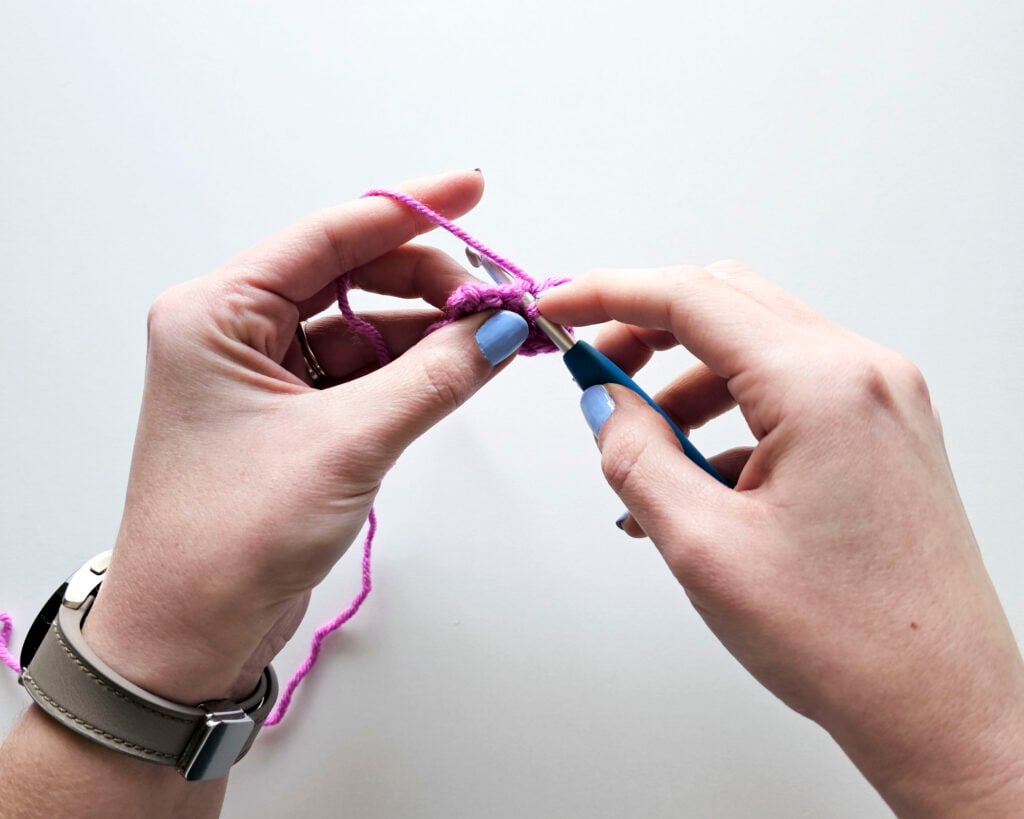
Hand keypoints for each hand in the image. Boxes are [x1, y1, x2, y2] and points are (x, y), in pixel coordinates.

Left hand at [83, 170, 529, 703]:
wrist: (192, 634)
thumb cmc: (230, 539)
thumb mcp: (346, 444)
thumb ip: (433, 378)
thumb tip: (500, 329)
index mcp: (216, 313)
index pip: (328, 236)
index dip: (409, 209)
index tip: (472, 190)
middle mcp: (235, 332)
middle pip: (352, 276)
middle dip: (430, 282)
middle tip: (499, 301)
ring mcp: (265, 374)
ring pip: (365, 326)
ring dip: (430, 330)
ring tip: (498, 336)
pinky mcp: (292, 415)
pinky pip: (364, 370)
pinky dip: (415, 369)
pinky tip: (462, 367)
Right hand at [538, 262, 1023, 814]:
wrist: (942, 707)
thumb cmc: (849, 641)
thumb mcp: (704, 546)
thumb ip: (637, 456)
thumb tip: (604, 404)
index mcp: (822, 387)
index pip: (691, 298)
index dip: (609, 293)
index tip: (561, 305)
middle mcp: (862, 375)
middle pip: (727, 305)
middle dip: (647, 330)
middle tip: (595, 371)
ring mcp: (881, 401)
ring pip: (755, 349)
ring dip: (686, 383)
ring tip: (644, 452)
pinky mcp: (882, 432)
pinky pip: (788, 393)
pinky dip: (730, 417)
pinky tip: (698, 481)